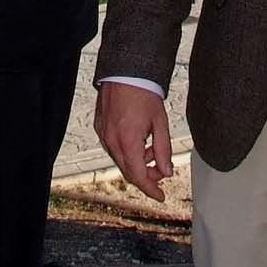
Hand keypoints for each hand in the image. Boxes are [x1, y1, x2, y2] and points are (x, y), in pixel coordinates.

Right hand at [94, 82, 171, 200]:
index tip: (160, 196)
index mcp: (128, 141)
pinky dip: (126, 151)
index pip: (139, 176)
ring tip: (151, 148)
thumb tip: (166, 171)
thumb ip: (163, 150)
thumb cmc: (143, 92)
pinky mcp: (100, 126)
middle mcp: (112, 140)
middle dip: (146, 175)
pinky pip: (112, 147)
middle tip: (160, 171)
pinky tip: (137, 140)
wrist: (126, 71)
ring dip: (136, 162)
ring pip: (120, 160)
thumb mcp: (160, 123)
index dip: (151, 189)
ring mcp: (103, 133)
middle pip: (128, 171)